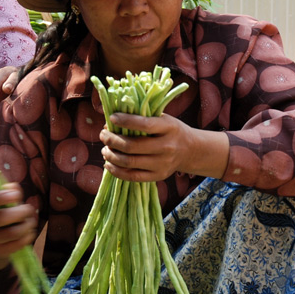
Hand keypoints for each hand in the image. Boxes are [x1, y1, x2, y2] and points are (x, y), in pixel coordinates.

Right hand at [0, 184, 37, 271]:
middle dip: (20, 212)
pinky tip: (30, 232)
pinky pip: (16, 244)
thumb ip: (8, 191)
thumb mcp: (1, 199)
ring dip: (27, 225)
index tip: (17, 195)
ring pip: (11, 233)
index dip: (1, 197)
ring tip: (31, 221)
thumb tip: (14, 188)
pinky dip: (27, 237)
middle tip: (29, 209)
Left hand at [99, 113, 228, 182]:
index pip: (145, 125)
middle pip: (133, 146)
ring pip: (129, 162)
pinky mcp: (158, 176)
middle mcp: (167, 147)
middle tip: (103, 135)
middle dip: (112, 140)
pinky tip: (108, 164)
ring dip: (111, 156)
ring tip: (105, 149)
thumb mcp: (163, 118)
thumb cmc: (170, 130)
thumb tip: (112, 120)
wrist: (190, 150)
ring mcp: (163, 164)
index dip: (126, 121)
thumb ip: (142, 117)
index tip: (112, 117)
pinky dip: (116, 171)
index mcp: (169, 128)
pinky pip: (132, 176)